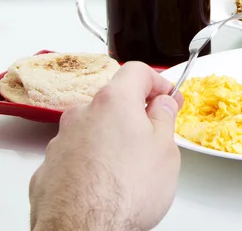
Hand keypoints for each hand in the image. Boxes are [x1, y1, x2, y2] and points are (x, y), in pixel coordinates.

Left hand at [29, 62, 182, 230]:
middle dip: (135, 114)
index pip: (137, 71)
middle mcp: (82, 115)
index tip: (170, 96)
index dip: (159, 81)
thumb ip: (164, 118)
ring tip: (130, 168)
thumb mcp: (165, 149)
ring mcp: (61, 142)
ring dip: (112, 139)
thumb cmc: (126, 191)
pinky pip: (77, 155)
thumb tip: (162, 104)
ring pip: (94, 129)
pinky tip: (105, 184)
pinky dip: (92, 161)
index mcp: (114, 102)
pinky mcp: (49, 169)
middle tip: (155, 135)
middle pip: (114, 101)